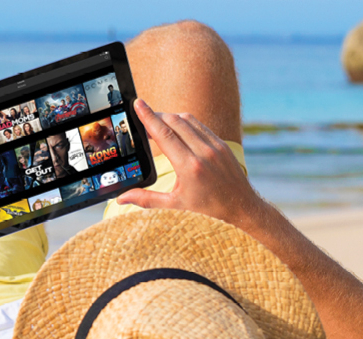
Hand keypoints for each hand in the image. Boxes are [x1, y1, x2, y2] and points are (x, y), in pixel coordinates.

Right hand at [117, 99, 277, 234]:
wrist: (242, 208)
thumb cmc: (209, 209)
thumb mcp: (175, 206)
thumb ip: (146, 200)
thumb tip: (121, 198)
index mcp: (189, 167)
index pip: (164, 134)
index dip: (149, 117)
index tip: (138, 104)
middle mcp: (203, 152)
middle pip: (175, 122)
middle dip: (157, 115)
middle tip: (142, 114)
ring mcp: (215, 146)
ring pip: (189, 120)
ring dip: (171, 117)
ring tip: (158, 122)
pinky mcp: (222, 145)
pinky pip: (201, 126)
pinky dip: (186, 123)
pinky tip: (177, 129)